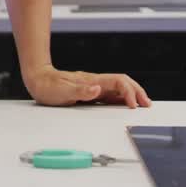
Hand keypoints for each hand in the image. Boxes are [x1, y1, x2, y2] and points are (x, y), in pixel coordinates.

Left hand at [24, 65, 151, 108]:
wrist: (38, 81)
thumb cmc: (48, 86)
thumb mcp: (62, 91)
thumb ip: (81, 90)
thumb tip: (97, 90)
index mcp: (92, 81)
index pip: (118, 82)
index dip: (129, 92)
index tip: (133, 105)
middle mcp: (96, 83)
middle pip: (124, 83)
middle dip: (138, 92)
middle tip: (147, 104)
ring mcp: (94, 87)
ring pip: (119, 88)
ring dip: (132, 95)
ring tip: (142, 105)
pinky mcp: (91, 93)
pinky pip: (111, 95)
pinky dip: (122, 99)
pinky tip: (125, 105)